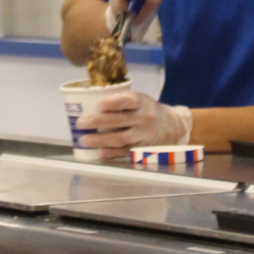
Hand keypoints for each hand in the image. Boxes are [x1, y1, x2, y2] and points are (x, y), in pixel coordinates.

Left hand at [76, 92, 192, 149]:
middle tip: (81, 122)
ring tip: (84, 140)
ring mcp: (144, 135)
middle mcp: (145, 118)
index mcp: (142, 101)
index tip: (98, 104)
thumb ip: (121, 101)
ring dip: (100, 140)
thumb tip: (89, 104)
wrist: (172, 126)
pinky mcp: (143, 148)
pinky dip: (112, 153)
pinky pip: (126, 151)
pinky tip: (100, 153)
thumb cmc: (146, 110)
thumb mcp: (140, 100)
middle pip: (120, 120)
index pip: (128, 101)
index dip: (113, 103)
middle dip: (98, 122)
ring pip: (120, 138)